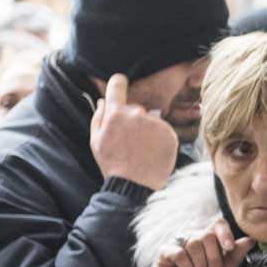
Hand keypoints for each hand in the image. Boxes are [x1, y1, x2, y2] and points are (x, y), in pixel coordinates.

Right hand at [90, 74, 179, 190]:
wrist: (134, 184)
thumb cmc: (112, 164)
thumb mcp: (96, 141)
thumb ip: (99, 117)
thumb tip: (102, 100)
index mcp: (116, 113)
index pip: (117, 86)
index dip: (118, 83)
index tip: (120, 81)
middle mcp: (137, 113)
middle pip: (135, 108)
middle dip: (132, 120)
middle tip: (128, 141)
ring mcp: (155, 123)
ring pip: (150, 120)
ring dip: (146, 130)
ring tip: (141, 149)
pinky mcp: (170, 133)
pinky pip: (163, 130)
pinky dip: (159, 139)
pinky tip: (152, 152)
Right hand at [155, 218, 253, 266]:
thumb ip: (237, 255)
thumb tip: (251, 240)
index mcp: (211, 237)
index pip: (219, 223)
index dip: (225, 233)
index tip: (229, 249)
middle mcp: (195, 235)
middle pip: (208, 236)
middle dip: (214, 260)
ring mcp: (179, 242)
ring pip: (194, 245)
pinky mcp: (165, 251)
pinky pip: (179, 254)